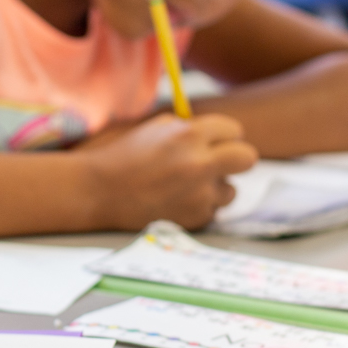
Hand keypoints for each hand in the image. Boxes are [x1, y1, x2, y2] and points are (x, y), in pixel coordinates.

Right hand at [79, 112, 257, 230]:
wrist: (99, 192)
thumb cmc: (126, 156)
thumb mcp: (157, 129)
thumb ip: (191, 129)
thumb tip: (220, 135)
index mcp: (189, 135)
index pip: (234, 130)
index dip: (224, 136)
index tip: (216, 141)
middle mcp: (199, 164)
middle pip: (248, 158)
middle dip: (238, 158)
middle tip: (221, 162)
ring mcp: (199, 194)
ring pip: (231, 190)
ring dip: (215, 187)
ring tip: (185, 186)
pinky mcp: (195, 218)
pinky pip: (212, 210)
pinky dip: (199, 206)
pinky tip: (174, 201)